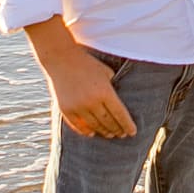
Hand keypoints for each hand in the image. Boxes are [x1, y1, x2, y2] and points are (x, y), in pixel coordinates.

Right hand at [24, 17, 137, 138]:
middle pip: (108, 122)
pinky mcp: (66, 109)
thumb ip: (113, 88)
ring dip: (103, 132)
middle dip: (117, 129)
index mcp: (105, 91)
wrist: (61, 58)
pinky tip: (92, 133)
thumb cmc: (87, 63)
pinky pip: (78, 126)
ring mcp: (78, 107)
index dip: (127, 125)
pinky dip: (86, 131)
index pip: (120, 114)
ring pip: (94, 126)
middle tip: (122, 134)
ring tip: (110, 134)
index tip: (132, 132)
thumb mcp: (105, 72)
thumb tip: (118, 103)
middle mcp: (92, 101)